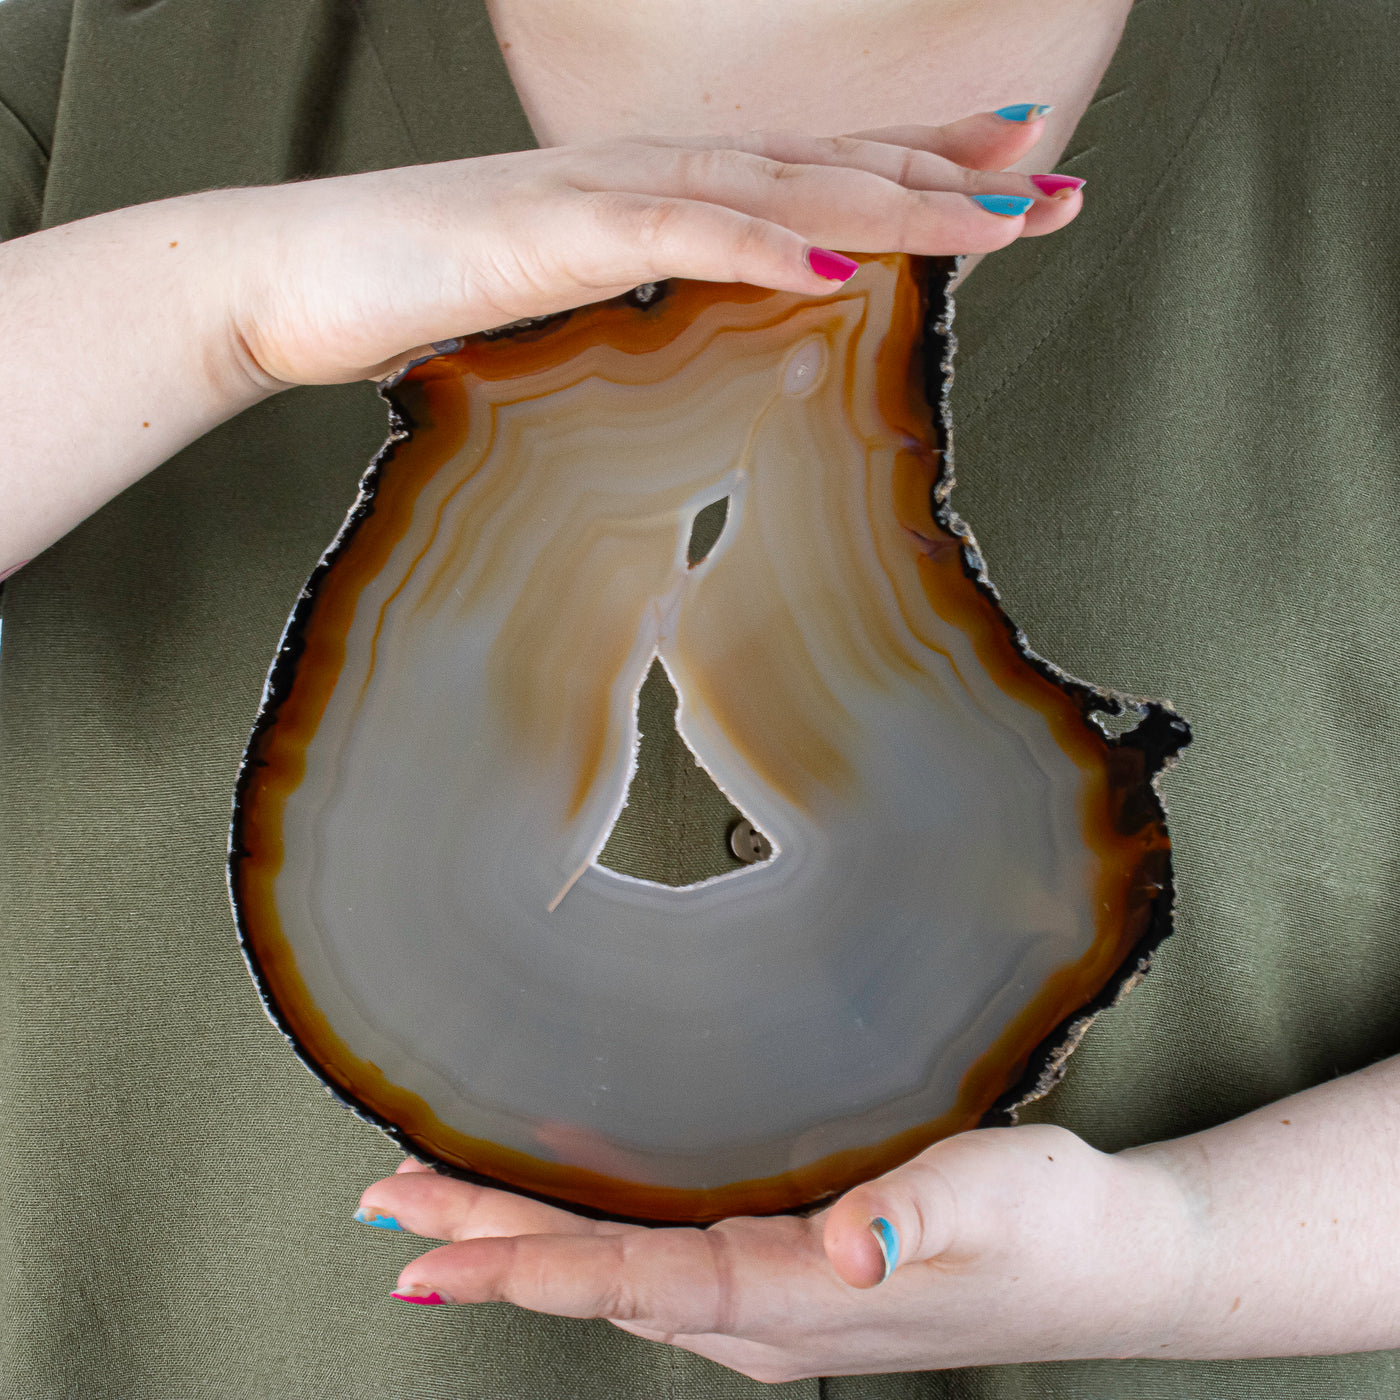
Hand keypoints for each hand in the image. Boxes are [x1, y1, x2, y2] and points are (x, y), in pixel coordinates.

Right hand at [228, 110, 1081, 385]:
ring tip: (998, 215)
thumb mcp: (565, 291)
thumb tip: (710, 308)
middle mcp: (651, 171)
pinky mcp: (554, 234)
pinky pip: (678, 235)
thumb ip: (642, 288)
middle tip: (1057, 186)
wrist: (301, 274)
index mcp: (660, 187)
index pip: (812, 172)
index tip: (1008, 176)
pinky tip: (838, 266)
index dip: (918, 166)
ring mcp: (604, 193)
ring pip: (777, 190)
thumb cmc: (427, 286)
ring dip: (892, 203)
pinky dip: (764, 250)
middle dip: (949, 177)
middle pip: (824, 168)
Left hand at [355, 1124, 1191, 1381]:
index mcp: (794, 1299)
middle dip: (488, 1246)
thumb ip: (920, 1218)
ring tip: (442, 1213)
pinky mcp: (792, 1280)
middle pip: (598, 1280)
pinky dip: (588, 1241)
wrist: (1112, 1262)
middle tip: (392, 1209)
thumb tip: (850, 1243)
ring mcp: (775, 1305)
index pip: (633, 1282)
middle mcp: (766, 1316)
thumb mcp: (998, 1200)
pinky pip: (660, 1263)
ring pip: (618, 1275)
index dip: (526, 1270)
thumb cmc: (1054, 1228)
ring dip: (524, 1244)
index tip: (431, 1256)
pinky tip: (570, 1211)